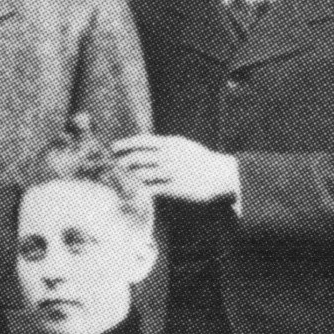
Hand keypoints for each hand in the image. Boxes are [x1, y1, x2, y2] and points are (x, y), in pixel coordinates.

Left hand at [108, 134, 239, 204]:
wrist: (221, 175)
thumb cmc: (202, 161)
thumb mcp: (184, 146)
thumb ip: (166, 146)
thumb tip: (149, 146)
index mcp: (170, 144)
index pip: (142, 141)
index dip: (125, 144)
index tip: (112, 147)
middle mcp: (168, 156)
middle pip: (137, 158)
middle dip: (122, 163)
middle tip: (114, 167)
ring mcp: (170, 172)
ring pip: (141, 174)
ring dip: (129, 178)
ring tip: (122, 181)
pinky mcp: (173, 188)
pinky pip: (150, 189)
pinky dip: (140, 191)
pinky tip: (135, 192)